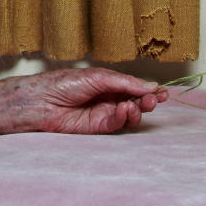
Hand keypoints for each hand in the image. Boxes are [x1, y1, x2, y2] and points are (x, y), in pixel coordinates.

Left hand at [0, 68, 167, 134]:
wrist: (42, 100)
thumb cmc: (64, 83)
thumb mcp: (98, 77)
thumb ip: (124, 83)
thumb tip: (150, 86)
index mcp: (109, 84)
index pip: (135, 88)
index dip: (149, 91)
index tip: (163, 93)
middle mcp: (108, 99)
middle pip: (136, 102)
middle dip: (148, 102)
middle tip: (155, 100)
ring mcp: (103, 114)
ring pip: (129, 116)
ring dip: (138, 111)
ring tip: (136, 105)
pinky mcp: (97, 128)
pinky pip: (116, 124)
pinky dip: (123, 118)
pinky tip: (124, 109)